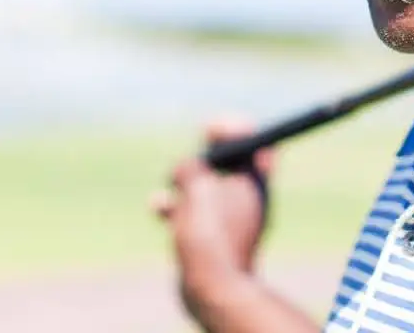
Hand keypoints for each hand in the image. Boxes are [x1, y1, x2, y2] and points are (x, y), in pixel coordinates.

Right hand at [154, 120, 274, 319]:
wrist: (211, 287)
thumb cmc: (209, 234)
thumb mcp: (197, 187)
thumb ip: (191, 167)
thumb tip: (185, 167)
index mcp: (255, 182)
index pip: (254, 142)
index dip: (234, 128)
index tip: (213, 127)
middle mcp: (247, 198)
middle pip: (230, 162)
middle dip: (206, 154)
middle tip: (191, 152)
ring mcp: (230, 219)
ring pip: (206, 187)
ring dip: (183, 181)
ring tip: (171, 184)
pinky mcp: (212, 238)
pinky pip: (193, 213)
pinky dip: (175, 206)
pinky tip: (158, 206)